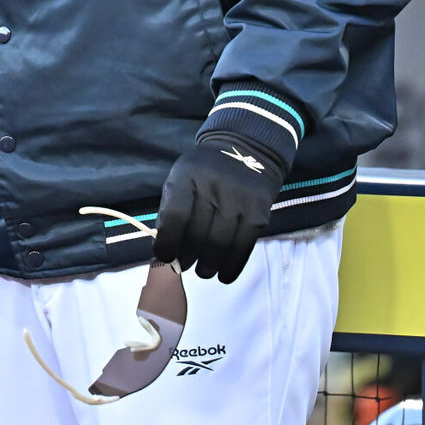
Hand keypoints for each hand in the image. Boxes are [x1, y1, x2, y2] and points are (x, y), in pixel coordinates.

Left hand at [153, 137, 285, 283]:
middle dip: (187, 257)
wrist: (247, 150)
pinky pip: (242, 248)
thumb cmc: (205, 171)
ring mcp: (238, 200)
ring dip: (208, 266)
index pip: (174, 216)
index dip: (167, 243)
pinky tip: (223, 274)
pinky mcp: (258, 214)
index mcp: (187, 176)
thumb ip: (171, 210)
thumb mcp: (181, 177)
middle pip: (197, 235)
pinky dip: (231, 267)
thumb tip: (167, 252)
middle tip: (184, 265)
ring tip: (203, 270)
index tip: (165, 256)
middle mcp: (213, 186)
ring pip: (219, 246)